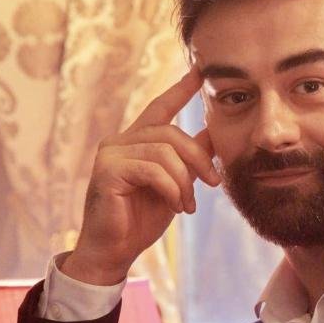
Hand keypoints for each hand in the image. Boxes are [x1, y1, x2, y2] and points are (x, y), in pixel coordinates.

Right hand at [62, 66, 219, 283]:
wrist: (116, 251)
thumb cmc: (142, 219)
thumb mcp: (176, 184)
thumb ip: (191, 160)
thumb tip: (216, 136)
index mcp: (137, 141)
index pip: (160, 107)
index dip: (181, 89)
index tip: (201, 71)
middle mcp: (120, 141)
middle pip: (171, 133)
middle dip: (199, 158)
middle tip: (213, 183)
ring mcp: (110, 153)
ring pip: (165, 152)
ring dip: (184, 181)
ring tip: (187, 204)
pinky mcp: (107, 170)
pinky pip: (152, 169)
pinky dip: (171, 188)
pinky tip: (175, 206)